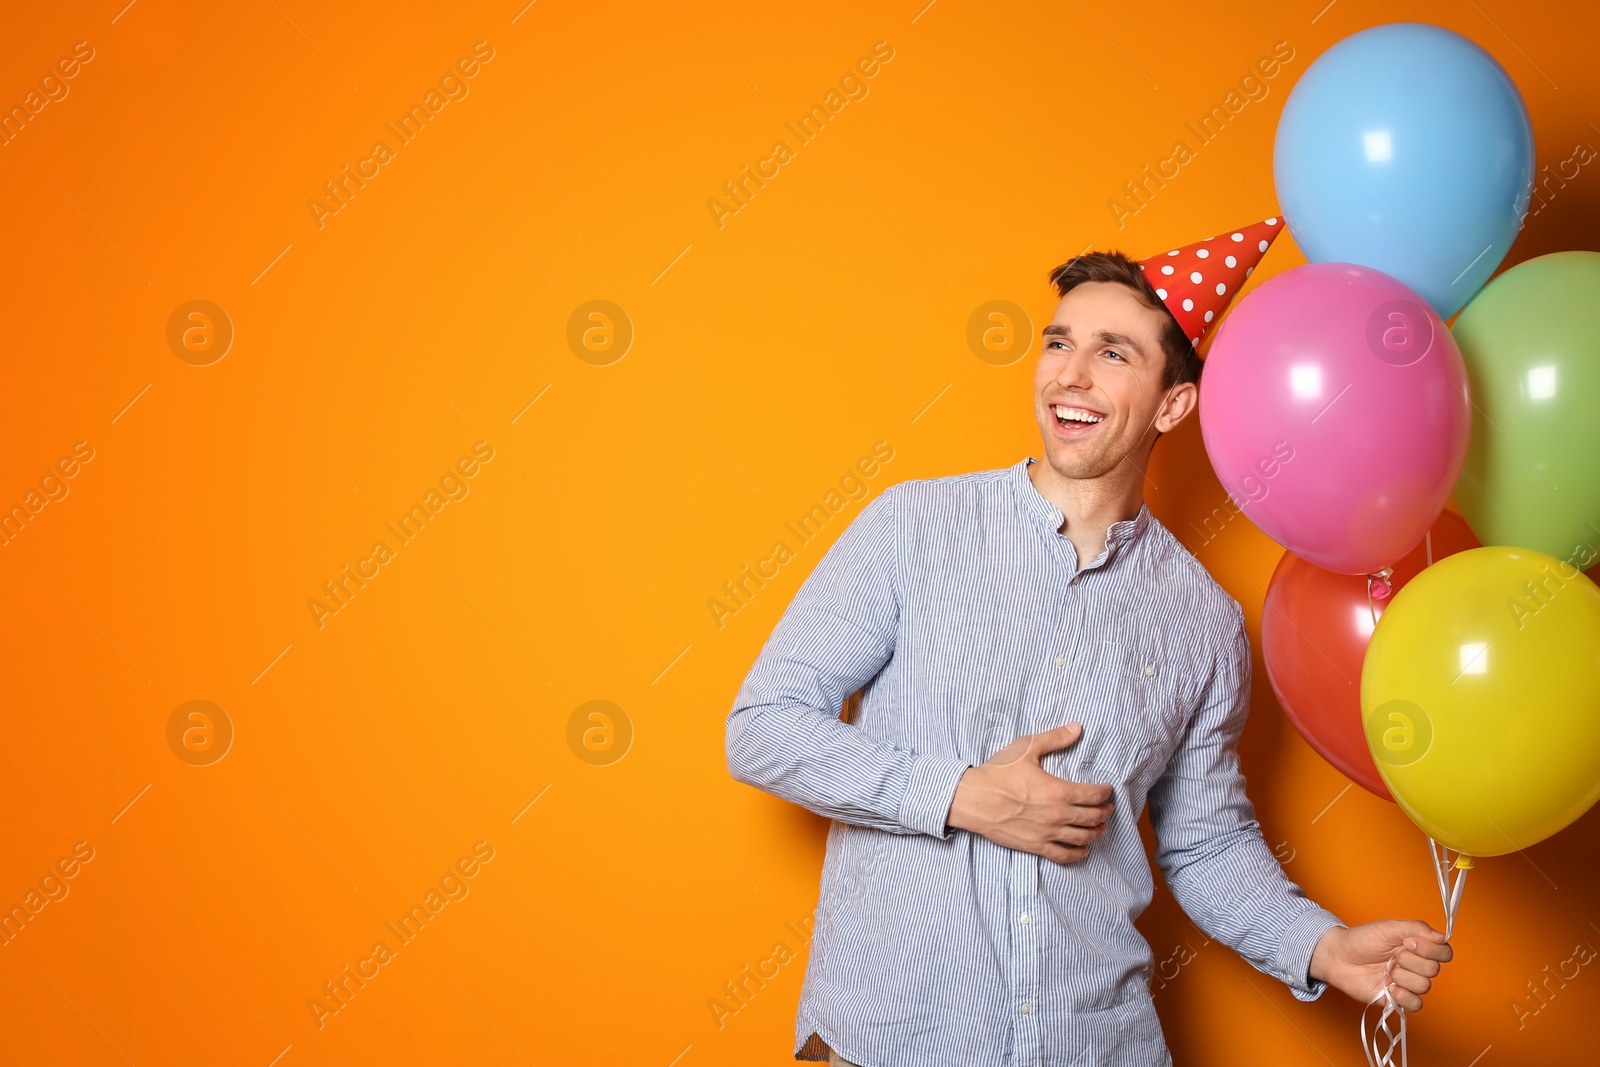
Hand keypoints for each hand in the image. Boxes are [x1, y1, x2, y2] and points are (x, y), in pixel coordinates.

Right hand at [946, 723, 1112, 864]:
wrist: (974, 799)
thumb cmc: (998, 773)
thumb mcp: (1027, 748)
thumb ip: (1055, 738)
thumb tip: (1077, 728)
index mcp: (1058, 791)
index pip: (1093, 795)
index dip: (1105, 793)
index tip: (1107, 790)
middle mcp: (1057, 815)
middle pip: (1092, 818)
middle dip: (1104, 812)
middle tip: (1108, 808)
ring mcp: (1047, 833)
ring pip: (1082, 838)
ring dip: (1096, 832)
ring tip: (1100, 828)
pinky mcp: (1036, 846)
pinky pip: (1064, 855)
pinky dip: (1078, 854)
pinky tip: (1083, 849)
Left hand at [1309, 921, 1452, 1011]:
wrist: (1338, 957)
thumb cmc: (1361, 939)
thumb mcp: (1389, 927)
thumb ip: (1417, 928)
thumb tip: (1442, 937)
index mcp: (1418, 947)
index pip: (1444, 953)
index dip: (1430, 950)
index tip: (1408, 943)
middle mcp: (1416, 965)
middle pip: (1434, 970)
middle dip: (1410, 961)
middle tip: (1392, 956)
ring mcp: (1407, 983)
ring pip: (1424, 986)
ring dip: (1403, 977)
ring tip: (1386, 971)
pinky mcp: (1398, 999)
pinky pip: (1416, 1004)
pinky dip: (1403, 996)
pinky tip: (1389, 987)